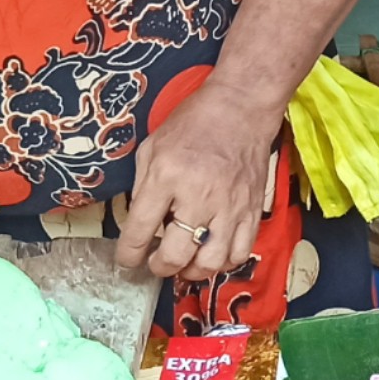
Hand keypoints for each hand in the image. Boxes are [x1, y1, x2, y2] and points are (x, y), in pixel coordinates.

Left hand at [115, 79, 277, 281]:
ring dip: (191, 271)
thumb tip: (140, 225)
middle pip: (175, 256)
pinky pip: (239, 253)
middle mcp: (198, 195)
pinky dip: (222, 262)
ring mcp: (229, 206)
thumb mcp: (152, 147)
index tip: (126, 259)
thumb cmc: (193, 124)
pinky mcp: (251, 210)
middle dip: (158, 267)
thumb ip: (143, 188)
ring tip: (184, 261)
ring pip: (209, 263)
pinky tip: (211, 252)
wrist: (241, 108)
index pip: (140, 231)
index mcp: (166, 175)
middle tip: (156, 261)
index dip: (128, 254)